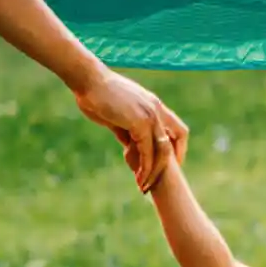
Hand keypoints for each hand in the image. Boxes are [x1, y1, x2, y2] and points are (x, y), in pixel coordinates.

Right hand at [72, 65, 186, 189]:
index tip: (169, 165)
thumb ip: (127, 130)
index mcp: (154, 105)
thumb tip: (130, 146)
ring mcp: (150, 115)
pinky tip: (137, 177)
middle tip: (155, 182)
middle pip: (175, 142)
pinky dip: (144, 167)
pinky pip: (147, 151)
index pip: (178, 129)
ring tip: (144, 186)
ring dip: (154, 171)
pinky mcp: (140, 122)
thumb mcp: (117, 115)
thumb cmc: (97, 95)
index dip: (177, 149)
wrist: (88, 80)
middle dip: (167, 165)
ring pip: (163, 151)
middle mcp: (157, 110)